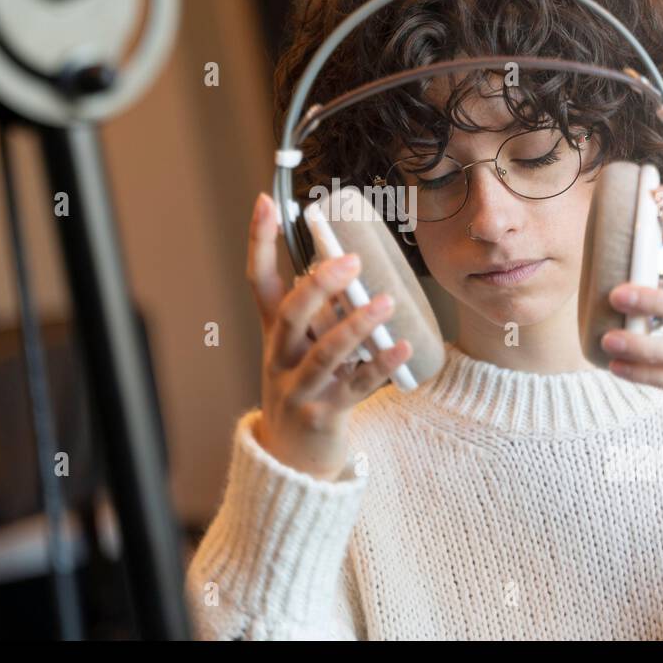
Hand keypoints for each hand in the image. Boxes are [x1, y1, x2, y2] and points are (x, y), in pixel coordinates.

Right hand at [246, 192, 412, 479]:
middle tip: (351, 260)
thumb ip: (320, 311)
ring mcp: (298, 389)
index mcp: (274, 334)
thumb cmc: (304, 388)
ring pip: (326, 352)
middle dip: (319, 285)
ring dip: (357, 324)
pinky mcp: (323, 416)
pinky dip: (380, 366)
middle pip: (290, 314)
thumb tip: (350, 265)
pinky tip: (403, 348)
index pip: (259, 280)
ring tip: (387, 302)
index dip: (259, 241)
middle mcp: (279, 357)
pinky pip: (356, 388)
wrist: (291, 460)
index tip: (266, 201)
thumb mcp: (301, 348)